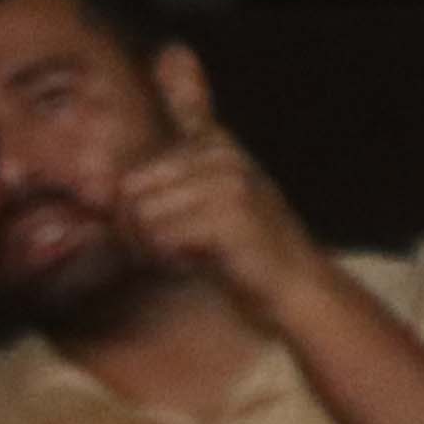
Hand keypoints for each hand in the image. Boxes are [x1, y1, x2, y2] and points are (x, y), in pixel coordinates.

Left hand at [111, 124, 321, 312]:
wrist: (293, 284)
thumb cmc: (238, 250)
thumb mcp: (203, 199)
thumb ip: (170, 173)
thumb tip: (134, 139)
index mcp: (211, 143)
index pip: (133, 173)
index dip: (131, 214)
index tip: (161, 235)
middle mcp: (218, 154)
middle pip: (129, 191)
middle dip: (134, 232)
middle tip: (166, 253)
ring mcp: (226, 182)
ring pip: (141, 215)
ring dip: (151, 249)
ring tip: (184, 256)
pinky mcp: (228, 217)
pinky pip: (161, 238)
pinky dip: (169, 260)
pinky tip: (195, 264)